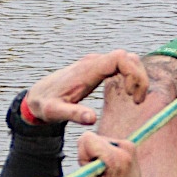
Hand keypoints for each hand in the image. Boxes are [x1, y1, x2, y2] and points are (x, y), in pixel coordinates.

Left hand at [23, 50, 147, 125]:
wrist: (37, 94)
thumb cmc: (45, 104)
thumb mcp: (56, 112)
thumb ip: (73, 114)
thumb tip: (92, 118)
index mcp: (88, 69)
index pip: (120, 58)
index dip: (133, 73)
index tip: (131, 95)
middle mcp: (94, 62)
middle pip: (129, 57)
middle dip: (139, 77)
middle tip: (137, 101)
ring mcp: (97, 62)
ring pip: (128, 60)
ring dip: (137, 77)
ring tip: (134, 99)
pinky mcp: (98, 67)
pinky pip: (123, 65)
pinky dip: (131, 77)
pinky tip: (128, 94)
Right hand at [76, 134, 148, 176]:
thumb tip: (78, 155)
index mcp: (117, 160)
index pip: (87, 140)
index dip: (83, 157)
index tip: (91, 173)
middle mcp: (125, 148)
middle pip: (91, 140)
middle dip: (88, 158)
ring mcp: (128, 146)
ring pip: (96, 142)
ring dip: (96, 159)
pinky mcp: (128, 147)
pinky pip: (103, 145)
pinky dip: (102, 158)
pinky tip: (110, 174)